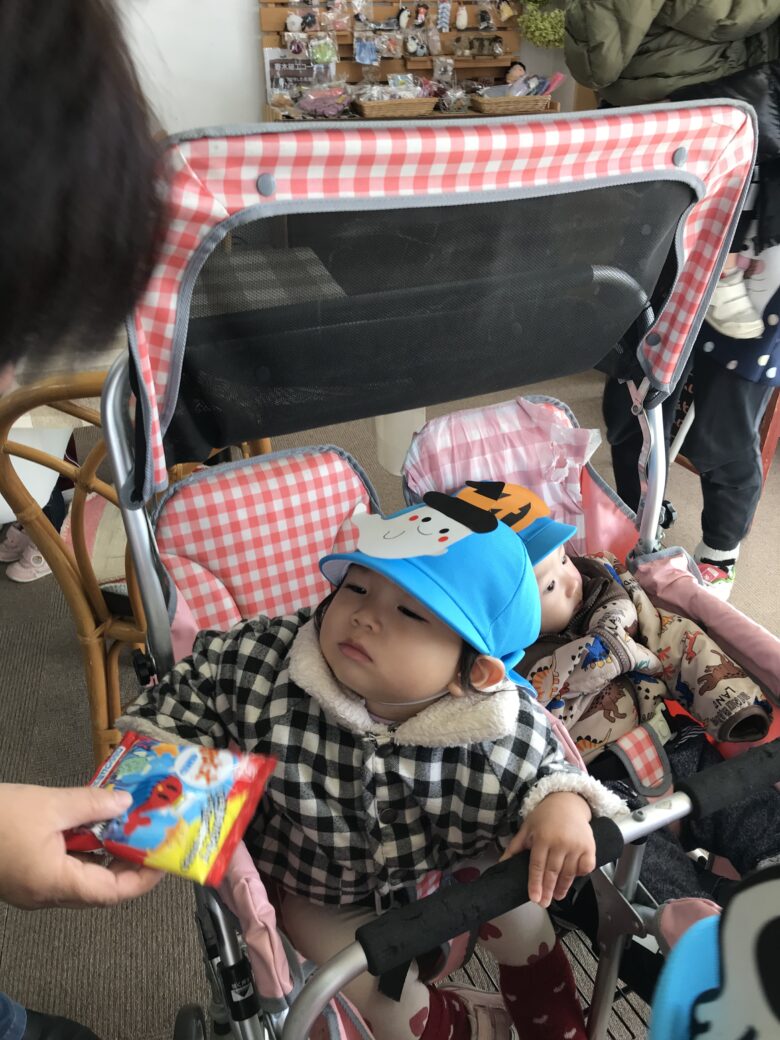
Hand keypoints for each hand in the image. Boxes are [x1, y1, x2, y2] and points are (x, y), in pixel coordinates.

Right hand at [0, 784, 162, 909]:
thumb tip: (125, 802)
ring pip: (82, 878)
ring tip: (128, 824)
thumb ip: (91, 804)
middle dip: (129, 862)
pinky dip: (84, 850)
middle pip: (100, 888)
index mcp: (55, 884)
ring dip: (106, 854)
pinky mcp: (24, 876)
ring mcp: (34, 888)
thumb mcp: (49, 804)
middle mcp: (46, 895)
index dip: (143, 878)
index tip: (164, 857)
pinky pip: (64, 869)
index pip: (112, 893)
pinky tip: (95, 824)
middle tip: (150, 835)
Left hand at [501, 792, 594, 907]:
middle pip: (552, 872)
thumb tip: (502, 864)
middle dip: (548, 890)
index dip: (535, 883)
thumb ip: (515, 847)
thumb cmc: (545, 816)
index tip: (534, 898)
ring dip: (562, 887)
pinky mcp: (589, 847)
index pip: (537, 865)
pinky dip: (579, 875)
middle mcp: (560, 842)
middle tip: (544, 903)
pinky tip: (572, 880)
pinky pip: (585, 867)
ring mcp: (576, 845)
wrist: (568, 802)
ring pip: (569, 873)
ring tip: (557, 896)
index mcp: (542, 838)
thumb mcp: (527, 828)